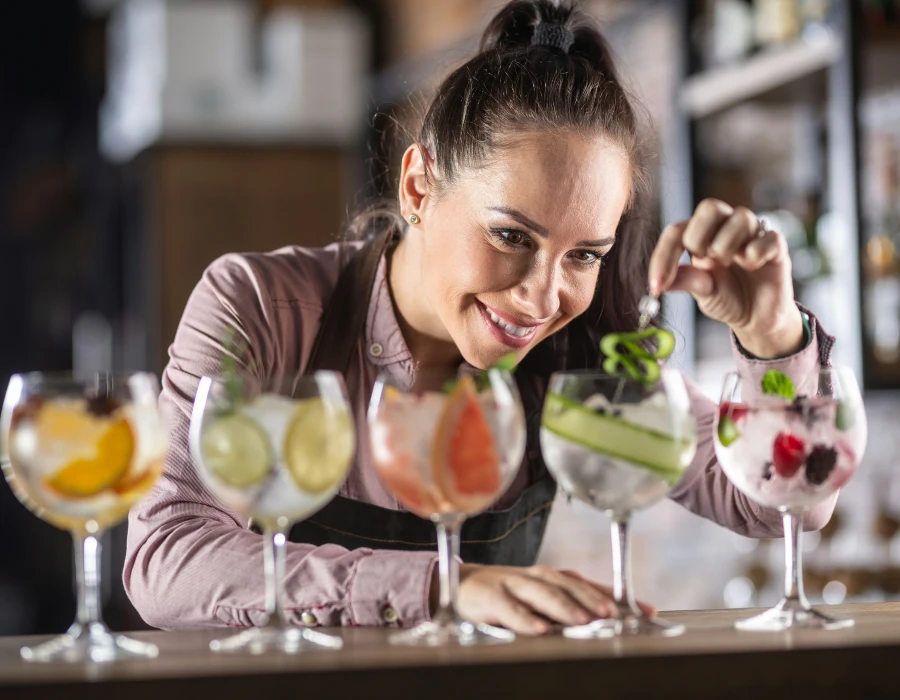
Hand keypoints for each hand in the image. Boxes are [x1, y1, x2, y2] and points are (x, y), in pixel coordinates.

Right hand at [434, 564, 655, 635]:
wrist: (464, 586)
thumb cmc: (508, 595)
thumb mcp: (540, 599)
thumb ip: (570, 607)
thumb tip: (611, 620)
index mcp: (552, 577)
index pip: (588, 585)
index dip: (616, 596)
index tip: (645, 611)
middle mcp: (536, 577)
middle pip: (568, 584)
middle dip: (592, 599)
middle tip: (612, 615)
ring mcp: (513, 584)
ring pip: (543, 593)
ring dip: (565, 606)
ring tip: (583, 620)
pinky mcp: (491, 597)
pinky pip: (510, 609)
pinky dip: (525, 619)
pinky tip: (539, 629)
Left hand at [648, 199, 804, 359]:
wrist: (758, 319)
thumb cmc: (729, 299)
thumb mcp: (702, 292)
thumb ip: (686, 280)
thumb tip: (659, 284)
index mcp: (702, 237)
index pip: (677, 231)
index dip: (663, 256)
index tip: (657, 286)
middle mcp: (726, 229)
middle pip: (710, 207)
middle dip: (700, 237)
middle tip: (704, 260)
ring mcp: (753, 235)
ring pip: (741, 217)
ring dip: (728, 245)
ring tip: (731, 264)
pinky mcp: (776, 247)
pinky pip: (768, 237)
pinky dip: (756, 252)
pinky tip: (753, 266)